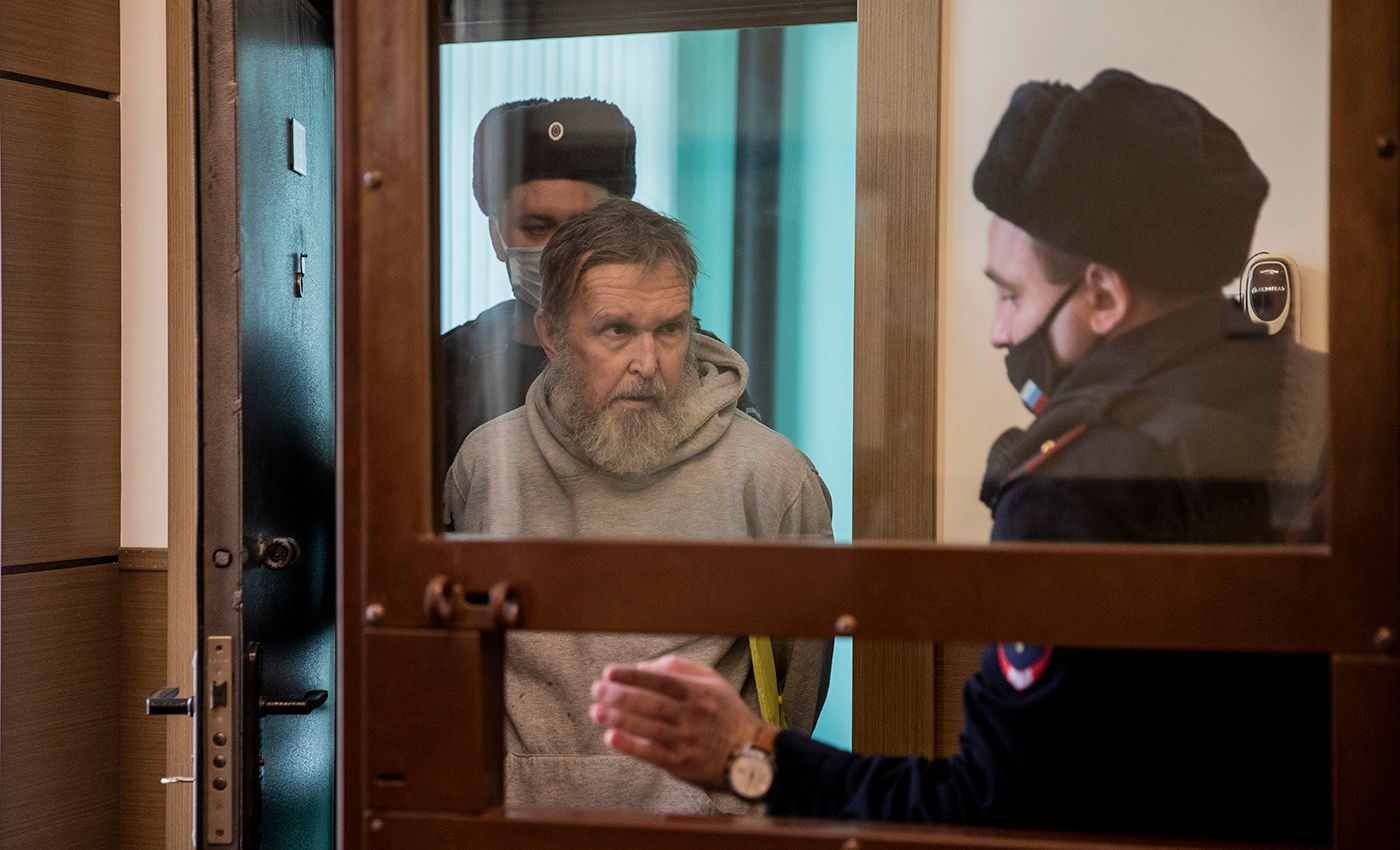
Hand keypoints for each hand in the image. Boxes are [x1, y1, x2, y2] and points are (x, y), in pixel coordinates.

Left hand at [589, 654, 764, 788]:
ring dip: (619, 719)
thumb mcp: (713, 682)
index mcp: (698, 693)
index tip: (610, 671)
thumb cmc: (727, 715)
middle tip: (597, 690)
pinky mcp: (680, 764)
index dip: (634, 676)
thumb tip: (645, 665)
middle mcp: (692, 716)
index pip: (661, 681)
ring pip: (648, 728)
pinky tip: (611, 737)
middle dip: (620, 696)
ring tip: (596, 711)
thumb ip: (681, 669)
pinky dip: (630, 746)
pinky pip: (651, 754)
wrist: (749, 756)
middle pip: (651, 703)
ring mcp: (686, 741)